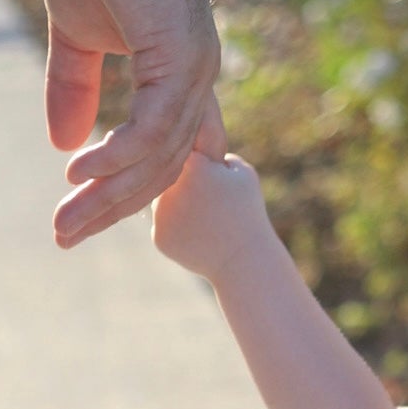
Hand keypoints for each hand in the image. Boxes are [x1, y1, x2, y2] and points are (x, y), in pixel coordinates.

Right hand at [44, 0, 225, 247]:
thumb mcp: (78, 32)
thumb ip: (74, 88)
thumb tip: (61, 144)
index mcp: (183, 74)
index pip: (171, 149)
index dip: (138, 187)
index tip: (97, 215)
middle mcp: (199, 79)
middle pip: (161, 169)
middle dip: (111, 208)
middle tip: (66, 236)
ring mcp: (195, 72)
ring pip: (155, 159)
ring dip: (107, 194)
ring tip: (66, 221)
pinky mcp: (179, 58)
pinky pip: (151, 130)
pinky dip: (115, 157)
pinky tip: (80, 174)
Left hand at [152, 149, 269, 283]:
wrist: (246, 261)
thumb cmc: (248, 214)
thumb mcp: (242, 173)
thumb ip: (215, 152)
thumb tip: (194, 146)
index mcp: (192, 165)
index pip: (183, 149)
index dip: (199, 162)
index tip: (213, 175)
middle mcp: (169, 185)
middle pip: (168, 176)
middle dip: (186, 186)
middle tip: (211, 204)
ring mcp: (160, 214)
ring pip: (163, 201)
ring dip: (179, 207)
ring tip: (207, 223)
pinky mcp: (158, 237)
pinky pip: (165, 226)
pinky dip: (179, 232)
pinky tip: (200, 239)